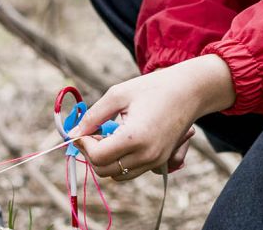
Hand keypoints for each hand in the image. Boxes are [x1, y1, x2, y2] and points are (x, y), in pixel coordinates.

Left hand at [70, 55, 232, 181]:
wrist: (189, 91)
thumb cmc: (152, 88)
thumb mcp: (117, 95)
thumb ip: (92, 116)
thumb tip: (72, 134)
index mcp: (135, 138)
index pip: (98, 156)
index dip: (83, 144)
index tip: (81, 130)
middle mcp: (147, 156)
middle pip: (105, 170)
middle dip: (91, 153)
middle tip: (90, 133)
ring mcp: (156, 161)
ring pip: (118, 175)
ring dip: (105, 160)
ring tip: (105, 135)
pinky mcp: (160, 162)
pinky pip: (131, 172)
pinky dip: (119, 162)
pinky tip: (119, 141)